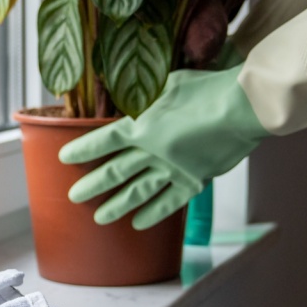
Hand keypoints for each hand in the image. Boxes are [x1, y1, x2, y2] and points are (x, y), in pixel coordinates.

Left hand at [59, 68, 267, 229]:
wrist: (241, 107)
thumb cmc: (206, 88)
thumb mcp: (168, 83)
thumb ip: (148, 96)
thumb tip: (134, 100)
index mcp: (141, 124)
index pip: (103, 139)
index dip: (83, 149)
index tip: (65, 159)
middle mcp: (151, 151)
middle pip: (114, 171)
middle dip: (92, 185)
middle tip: (73, 196)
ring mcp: (172, 170)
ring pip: (137, 192)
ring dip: (116, 206)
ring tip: (100, 218)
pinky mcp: (194, 181)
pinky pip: (168, 203)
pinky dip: (152, 214)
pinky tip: (138, 223)